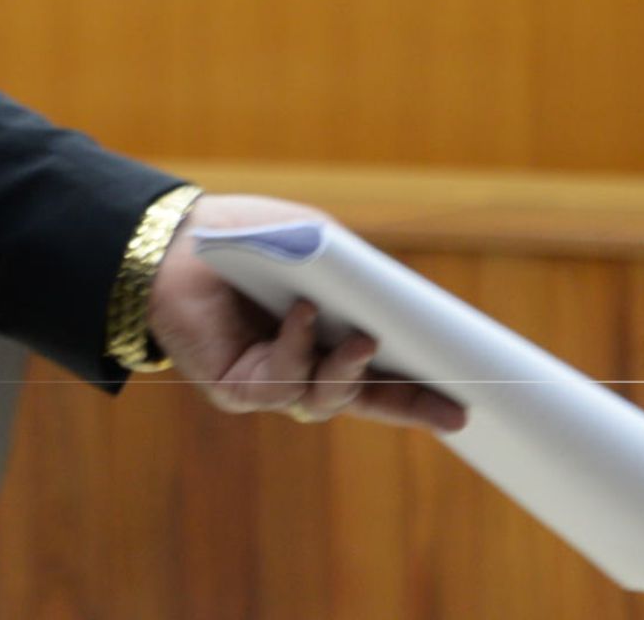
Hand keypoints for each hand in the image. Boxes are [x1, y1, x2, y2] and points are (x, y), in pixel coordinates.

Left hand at [145, 192, 468, 432]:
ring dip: (347, 370)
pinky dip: (295, 347)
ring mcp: (268, 384)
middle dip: (407, 407)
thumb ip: (357, 281)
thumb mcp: (320, 250)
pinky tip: (303, 316)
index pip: (379, 382)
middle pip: (361, 401)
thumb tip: (399, 311)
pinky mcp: (235, 388)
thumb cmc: (252, 239)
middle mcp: (301, 371)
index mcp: (327, 344)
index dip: (418, 398)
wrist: (180, 235)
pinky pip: (278, 380)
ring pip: (322, 398)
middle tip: (449, 409)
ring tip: (365, 340)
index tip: (463, 409)